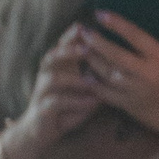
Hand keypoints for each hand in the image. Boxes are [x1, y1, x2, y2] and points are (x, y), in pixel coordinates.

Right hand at [4, 30, 103, 158]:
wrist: (41, 132)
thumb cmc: (65, 107)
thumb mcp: (82, 89)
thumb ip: (95, 76)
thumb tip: (117, 65)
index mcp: (56, 66)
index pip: (62, 45)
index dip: (73, 35)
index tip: (89, 27)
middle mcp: (46, 75)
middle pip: (52, 56)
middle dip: (69, 50)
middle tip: (87, 48)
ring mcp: (42, 92)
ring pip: (53, 78)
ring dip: (74, 78)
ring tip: (93, 81)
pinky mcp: (42, 109)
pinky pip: (56, 102)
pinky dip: (75, 101)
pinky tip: (91, 102)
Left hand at [67, 6, 158, 140]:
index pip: (135, 36)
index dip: (116, 24)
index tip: (100, 14)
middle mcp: (146, 73)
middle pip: (116, 55)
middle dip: (97, 43)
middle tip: (83, 31)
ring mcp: (135, 91)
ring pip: (108, 75)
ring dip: (93, 61)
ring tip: (80, 49)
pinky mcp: (128, 105)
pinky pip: (107, 94)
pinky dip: (95, 85)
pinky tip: (85, 75)